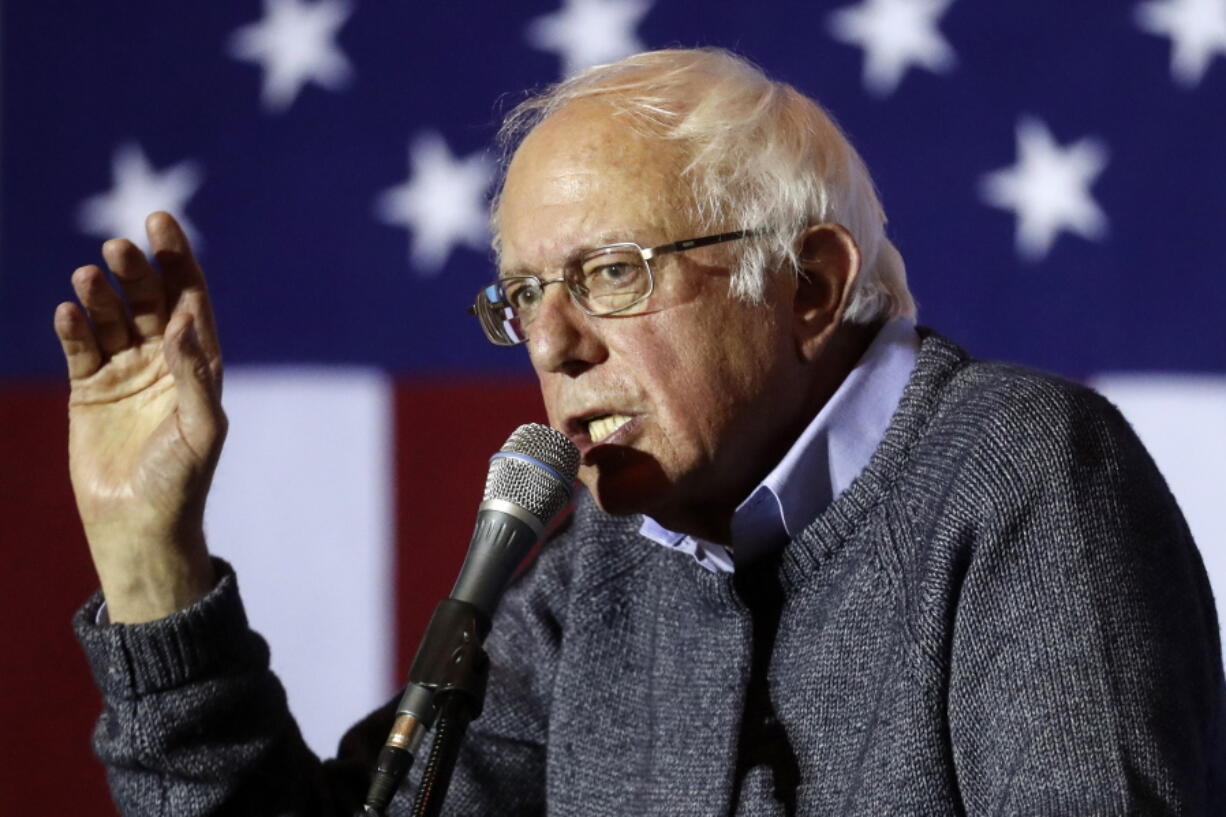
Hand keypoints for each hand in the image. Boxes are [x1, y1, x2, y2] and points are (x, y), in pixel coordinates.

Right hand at [55, 212, 225, 622]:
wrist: (138, 523)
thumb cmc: (182, 480)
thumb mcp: (200, 427)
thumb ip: (194, 375)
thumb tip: (186, 322)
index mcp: (199, 363)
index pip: (191, 299)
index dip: (179, 260)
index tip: (161, 222)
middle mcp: (163, 361)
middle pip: (150, 301)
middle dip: (137, 272)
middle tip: (119, 247)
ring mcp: (125, 373)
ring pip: (112, 319)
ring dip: (100, 296)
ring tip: (88, 276)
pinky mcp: (89, 391)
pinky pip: (80, 349)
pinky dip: (73, 329)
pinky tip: (67, 313)